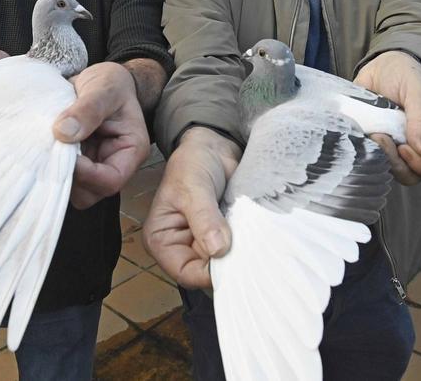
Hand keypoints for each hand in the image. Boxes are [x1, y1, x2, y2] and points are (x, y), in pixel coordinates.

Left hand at [53, 62, 149, 209]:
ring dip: (57, 171)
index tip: (65, 149)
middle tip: (54, 146)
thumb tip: (63, 132)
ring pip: (73, 189)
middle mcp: (114, 164)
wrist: (102, 79)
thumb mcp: (104, 89)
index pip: (111, 180)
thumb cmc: (112, 83)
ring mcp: (94, 165)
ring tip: (50, 142)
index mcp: (131, 150)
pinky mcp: (77, 162)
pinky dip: (50, 164)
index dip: (86, 173)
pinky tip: (46, 143)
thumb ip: (88, 109)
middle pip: (90, 192)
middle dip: (69, 176)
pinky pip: (61, 175)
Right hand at [142, 127, 239, 288]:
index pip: (185, 273)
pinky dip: (248, 246)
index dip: (209, 273)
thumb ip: (204, 218)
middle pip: (207, 273)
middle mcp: (182, 248)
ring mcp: (204, 245)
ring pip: (225, 265)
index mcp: (162, 241)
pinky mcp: (223, 239)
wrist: (213, 148)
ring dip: (241, 254)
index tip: (234, 258)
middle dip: (228, 264)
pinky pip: (237, 252)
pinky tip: (258, 236)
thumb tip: (218, 249)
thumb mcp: (194, 188)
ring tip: (255, 238)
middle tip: (251, 249)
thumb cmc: (193, 164)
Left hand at [354, 51, 420, 184]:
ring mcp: (408, 149)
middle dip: (408, 164)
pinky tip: (371, 136)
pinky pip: (385, 165)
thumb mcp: (419, 89)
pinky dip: (377, 155)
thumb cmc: (405, 74)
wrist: (378, 69)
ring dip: (390, 160)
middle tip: (392, 141)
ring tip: (378, 135)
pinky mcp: (388, 150)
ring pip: (405, 174)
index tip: (411, 150)